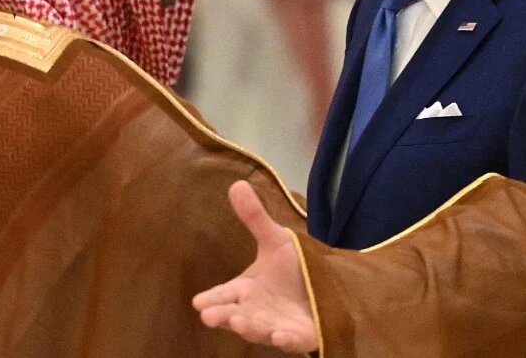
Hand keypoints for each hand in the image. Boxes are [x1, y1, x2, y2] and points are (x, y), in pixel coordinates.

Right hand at [193, 180, 317, 353]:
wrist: (327, 290)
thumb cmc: (293, 270)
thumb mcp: (276, 242)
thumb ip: (255, 219)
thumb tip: (236, 184)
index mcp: (246, 290)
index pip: (223, 294)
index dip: (211, 299)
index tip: (198, 302)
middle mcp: (256, 311)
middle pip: (235, 315)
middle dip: (224, 316)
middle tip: (210, 316)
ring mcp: (276, 325)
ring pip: (259, 330)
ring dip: (250, 328)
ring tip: (242, 324)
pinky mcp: (298, 336)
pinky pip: (291, 341)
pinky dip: (285, 340)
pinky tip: (281, 336)